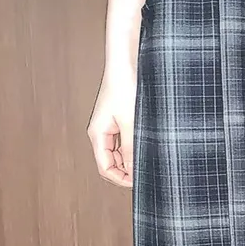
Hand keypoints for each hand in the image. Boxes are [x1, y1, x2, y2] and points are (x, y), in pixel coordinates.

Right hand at [87, 65, 135, 188]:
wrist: (125, 62)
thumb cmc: (123, 86)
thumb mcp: (130, 122)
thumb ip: (130, 149)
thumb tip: (132, 171)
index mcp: (98, 134)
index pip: (105, 168)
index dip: (121, 179)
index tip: (138, 182)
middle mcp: (101, 132)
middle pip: (110, 163)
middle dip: (126, 171)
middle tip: (145, 174)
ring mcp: (110, 126)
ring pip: (118, 153)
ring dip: (130, 159)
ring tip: (146, 160)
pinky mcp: (119, 119)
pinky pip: (123, 141)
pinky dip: (133, 148)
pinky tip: (145, 147)